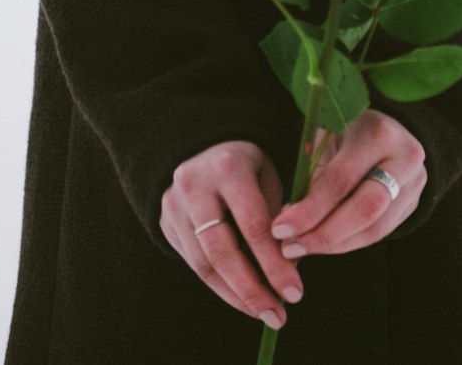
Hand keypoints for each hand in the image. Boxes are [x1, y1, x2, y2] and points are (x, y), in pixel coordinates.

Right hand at [159, 140, 303, 333]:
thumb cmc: (249, 163)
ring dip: (236, 295)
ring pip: (204, 264)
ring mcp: (174, 204)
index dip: (275, 264)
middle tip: (277, 317)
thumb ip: (278, 217)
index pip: (253, 225)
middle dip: (251, 290)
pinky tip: (243, 298)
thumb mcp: (270, 174)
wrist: (204, 144)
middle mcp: (194, 185)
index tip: (296, 294)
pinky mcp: (165, 222)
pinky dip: (220, 285)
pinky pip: (193, 263)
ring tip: (264, 312)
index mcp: (228, 167)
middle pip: (222, 251)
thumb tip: (288, 270)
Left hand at [269, 109, 425, 258]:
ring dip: (334, 245)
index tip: (280, 228)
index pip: (341, 181)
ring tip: (302, 248)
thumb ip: (312, 176)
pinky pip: (380, 233)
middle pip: (365, 210)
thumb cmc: (347, 131)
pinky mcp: (414, 203)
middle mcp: (404, 157)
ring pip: (374, 228)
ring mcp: (415, 182)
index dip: (310, 210)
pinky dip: (349, 243)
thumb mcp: (326, 139)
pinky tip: (325, 245)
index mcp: (377, 133)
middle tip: (290, 247)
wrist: (387, 128)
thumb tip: (289, 221)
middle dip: (323, 235)